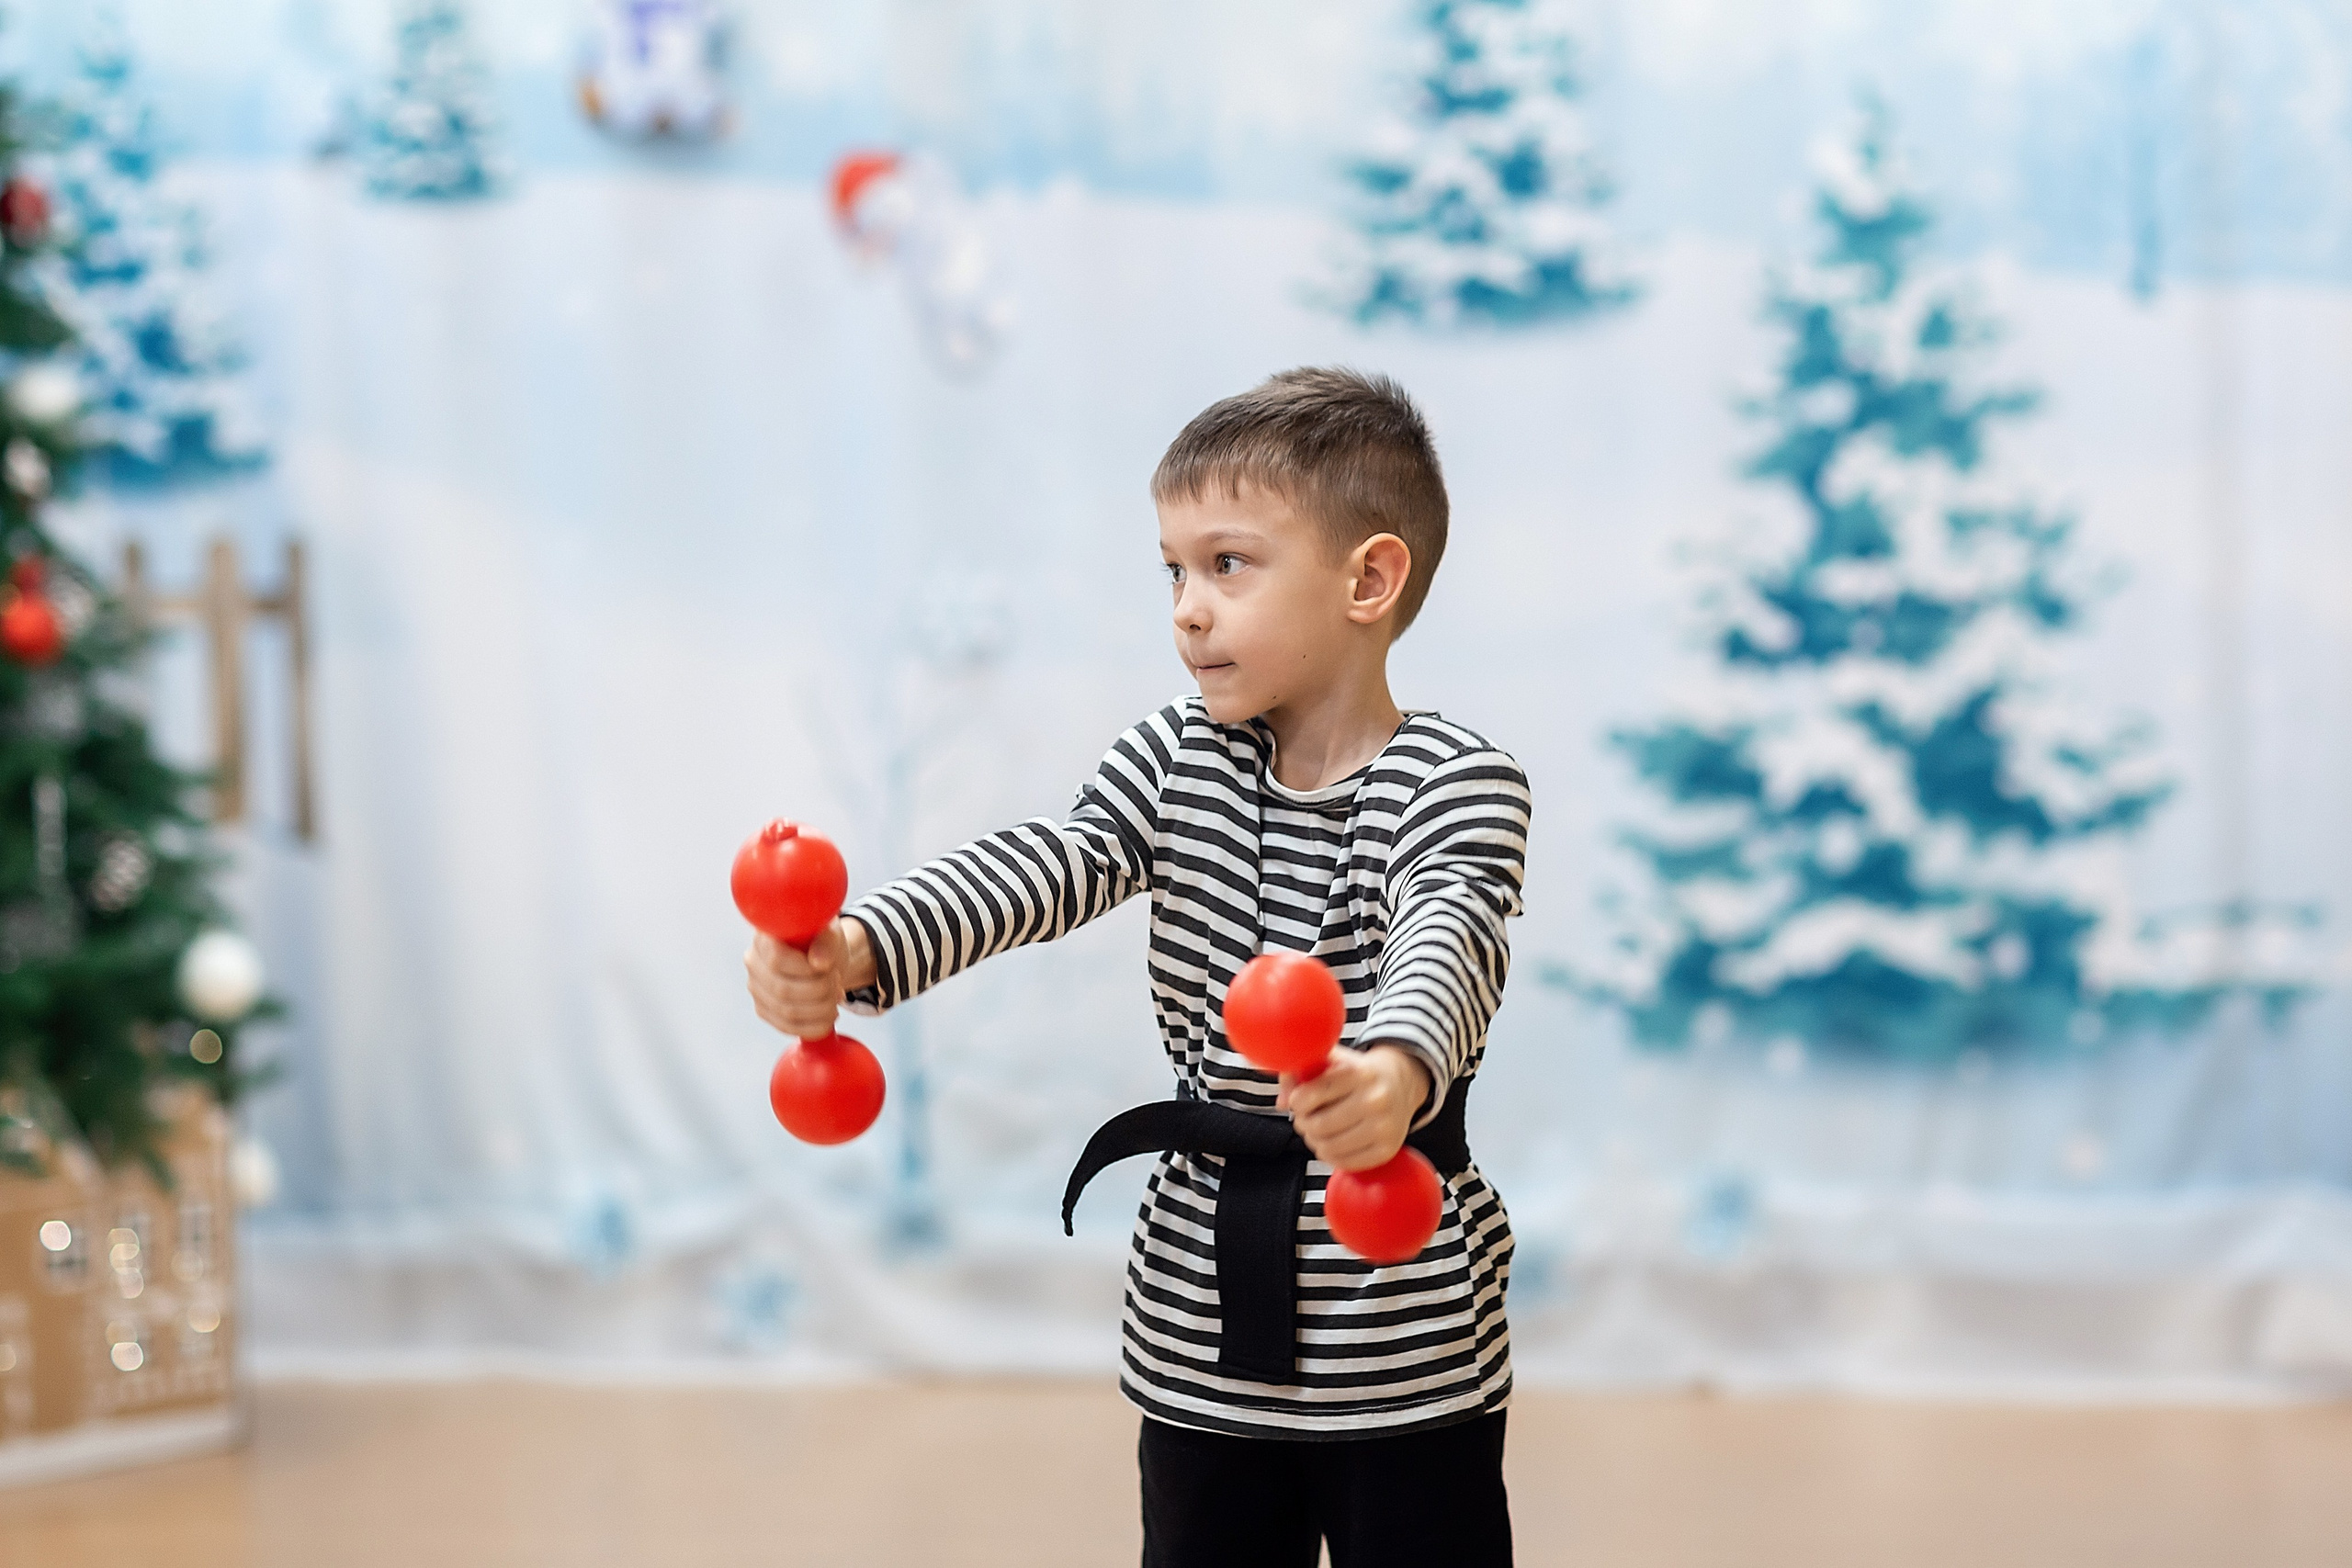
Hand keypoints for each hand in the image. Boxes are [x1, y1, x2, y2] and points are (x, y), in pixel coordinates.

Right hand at [744, 918, 875, 1040]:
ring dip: (821, 1009)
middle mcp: (753, 964)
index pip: (777, 960)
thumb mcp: (829, 933)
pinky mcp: (763, 1010)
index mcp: (765, 939)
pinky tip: (829, 1017)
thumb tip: (820, 964)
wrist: (820, 958)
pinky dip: (814, 1026)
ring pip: (787, 1012)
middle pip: (782, 990)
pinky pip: (787, 1027)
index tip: (827, 967)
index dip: (805, 969)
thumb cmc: (822, 942)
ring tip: (837, 998)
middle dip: (820, 990)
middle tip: (838, 984)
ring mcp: (756, 990)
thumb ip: (826, 942)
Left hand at [1278, 1044, 1431, 1172]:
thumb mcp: (1332, 1060)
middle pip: (1318, 1125)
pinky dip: (1330, 1155)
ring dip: (1314, 1141)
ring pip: (1329, 1147)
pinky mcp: (1387, 1150)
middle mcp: (1376, 1099)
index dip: (1296, 1101)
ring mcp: (1385, 1127)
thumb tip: (1282, 1102)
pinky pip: (1344, 1162)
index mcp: (1360, 1072)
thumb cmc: (1359, 1071)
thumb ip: (1299, 1072)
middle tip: (1305, 1118)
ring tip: (1317, 1131)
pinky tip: (1332, 1142)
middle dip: (1303, 1123)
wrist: (1402, 1082)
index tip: (1298, 1100)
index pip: (1312, 1094)